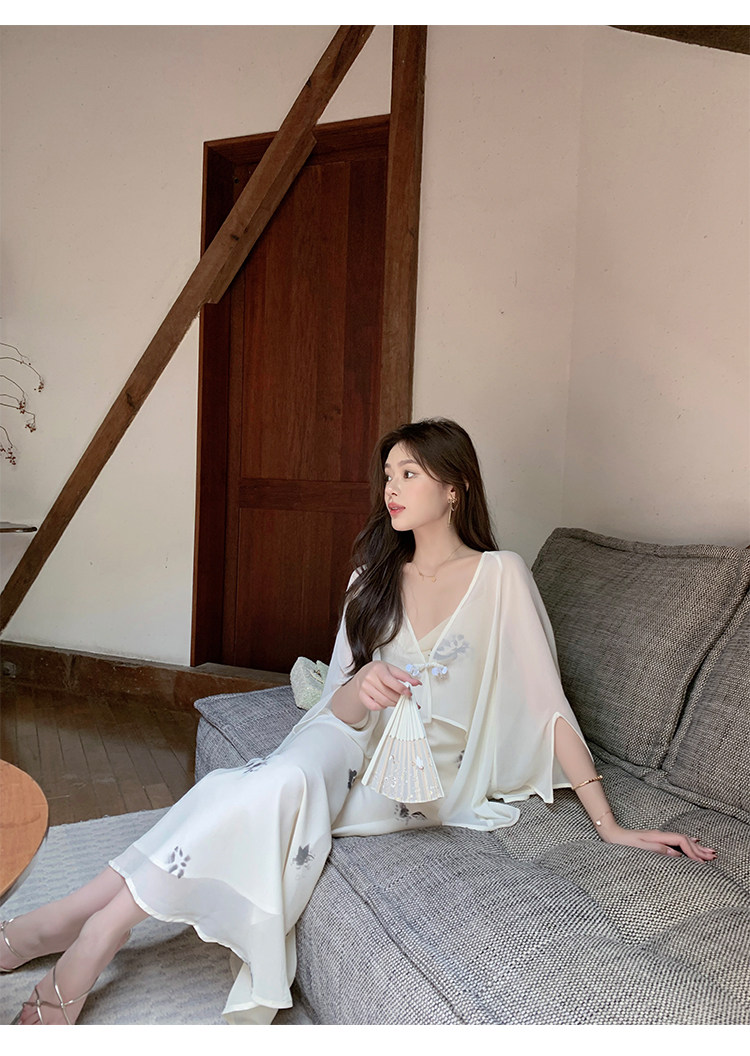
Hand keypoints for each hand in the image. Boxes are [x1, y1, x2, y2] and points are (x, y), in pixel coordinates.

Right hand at [356, 661, 420, 712]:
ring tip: (397, 700)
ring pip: (383, 701)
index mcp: (378, 669)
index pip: (390, 681)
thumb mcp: (391, 669)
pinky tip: (385, 702)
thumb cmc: (378, 671)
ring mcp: (364, 688)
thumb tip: (417, 683)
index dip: (401, 689)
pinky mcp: (362, 696)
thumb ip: (405, 676)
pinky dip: (383, 706)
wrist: (362, 674)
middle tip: (406, 699)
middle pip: (388, 693)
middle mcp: (369, 678)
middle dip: (399, 698)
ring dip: (393, 703)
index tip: (409, 693)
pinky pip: (374, 706)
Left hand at [601, 824, 716, 862]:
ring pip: (683, 839)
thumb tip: (677, 854)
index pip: (681, 841)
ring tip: (709, 851)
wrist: (613, 835)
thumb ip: (659, 850)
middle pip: (685, 839)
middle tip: (713, 856)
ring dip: (696, 846)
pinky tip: (694, 840)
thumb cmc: (624, 843)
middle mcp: (661, 834)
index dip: (692, 851)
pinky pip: (677, 839)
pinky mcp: (658, 838)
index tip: (702, 861)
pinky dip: (688, 842)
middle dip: (699, 848)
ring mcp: (660, 836)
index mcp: (658, 836)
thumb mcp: (640, 849)